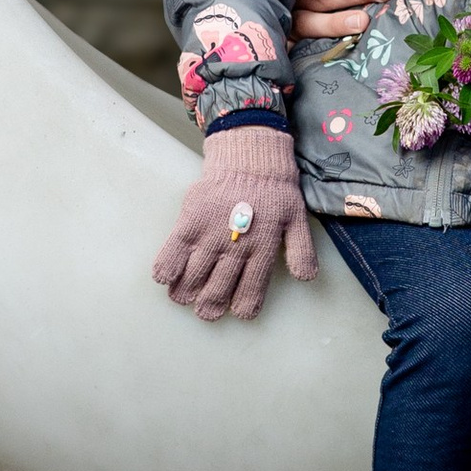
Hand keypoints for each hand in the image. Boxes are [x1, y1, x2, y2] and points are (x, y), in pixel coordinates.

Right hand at [153, 130, 317, 322]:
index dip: (243, 306)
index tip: (236, 312)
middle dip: (211, 306)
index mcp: (263, 249)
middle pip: (218, 288)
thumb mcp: (297, 220)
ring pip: (195, 276)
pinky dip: (167, 269)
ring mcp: (211, 234)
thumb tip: (305, 279)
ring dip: (187, 293)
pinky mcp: (190, 221)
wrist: (249, 159)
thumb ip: (301, 251)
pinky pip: (173, 252)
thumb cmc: (274, 192)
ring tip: (183, 298)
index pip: (252, 289)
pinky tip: (165, 278)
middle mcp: (237, 246)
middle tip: (207, 311)